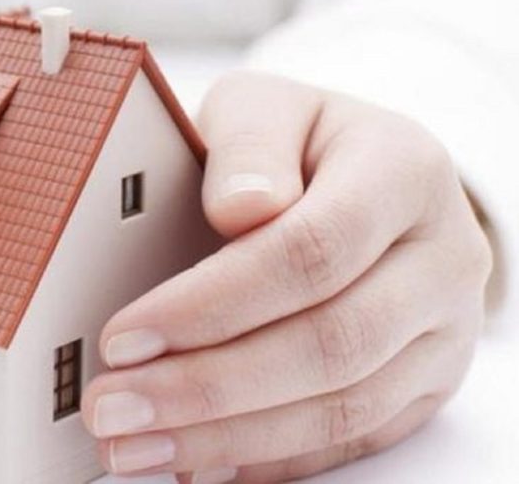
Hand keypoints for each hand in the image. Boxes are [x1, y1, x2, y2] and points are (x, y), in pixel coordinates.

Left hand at [81, 72, 491, 482]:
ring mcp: (441, 330)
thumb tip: (242, 210)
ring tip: (136, 444)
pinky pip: (351, 439)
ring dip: (225, 436)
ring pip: (341, 408)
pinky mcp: (424, 383)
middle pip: (328, 344)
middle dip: (207, 387)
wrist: (369, 177)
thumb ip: (248, 145)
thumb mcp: (266, 107)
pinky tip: (195, 460)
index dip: (211, 304)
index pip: (309, 252)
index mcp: (404, 171)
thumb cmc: (300, 142)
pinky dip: (268, 458)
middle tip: (113, 405)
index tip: (124, 335)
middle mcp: (440, 257)